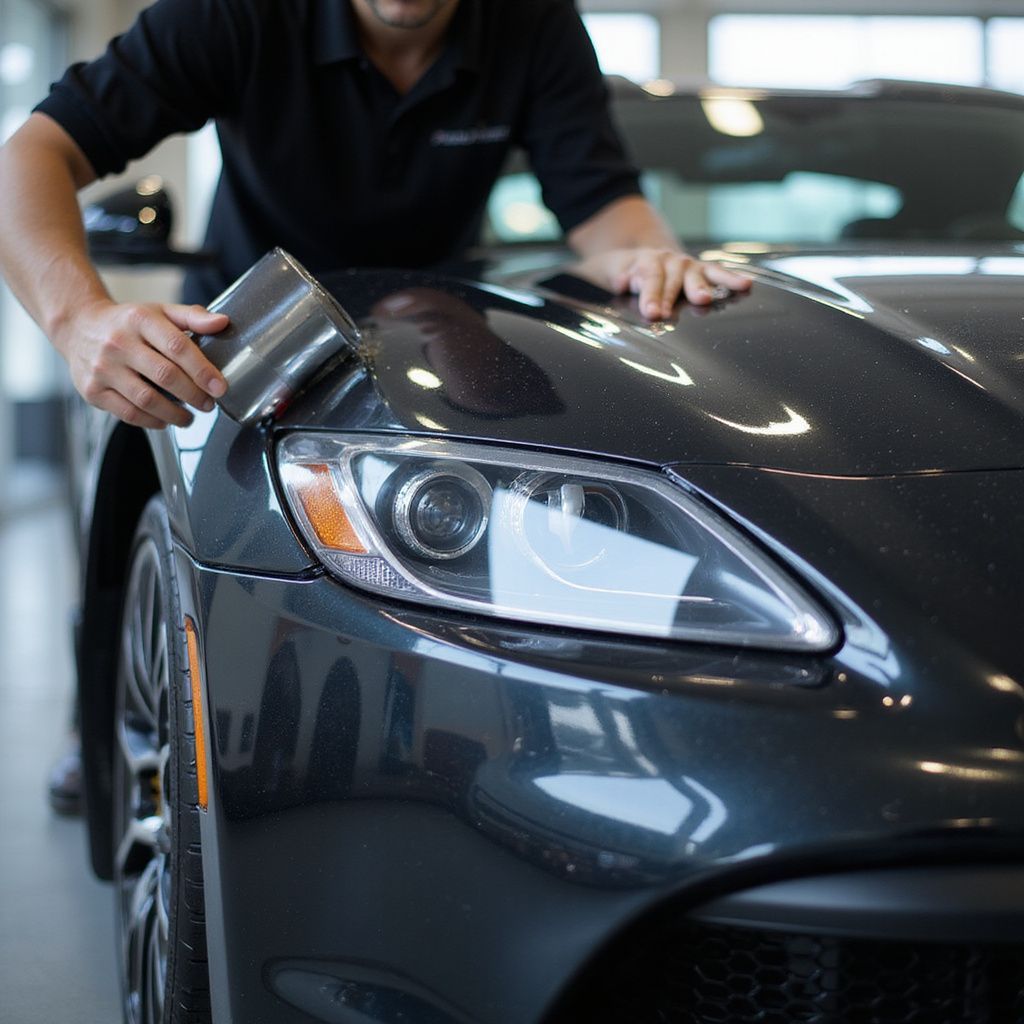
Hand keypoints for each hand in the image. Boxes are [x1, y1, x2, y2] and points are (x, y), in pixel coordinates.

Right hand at [54, 300, 228, 428]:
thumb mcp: (159, 312)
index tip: (219, 387)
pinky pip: (128, 413)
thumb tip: (223, 323)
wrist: (78, 327)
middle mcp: (118, 343)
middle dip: (194, 395)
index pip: (178, 347)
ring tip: (190, 418)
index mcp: (139, 320)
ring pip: (147, 400)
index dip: (202, 370)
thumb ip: (192, 318)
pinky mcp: (92, 391)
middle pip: (165, 376)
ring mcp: (103, 368)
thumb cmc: (128, 323)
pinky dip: (152, 421)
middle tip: (208, 404)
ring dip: (175, 414)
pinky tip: (165, 420)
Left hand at [602, 248, 751, 319]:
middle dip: (669, 296)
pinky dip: (731, 279)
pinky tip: (746, 284)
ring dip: (700, 287)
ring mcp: (686, 265)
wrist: (642, 257)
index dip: (650, 295)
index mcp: (643, 262)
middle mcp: (667, 261)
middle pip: (670, 280)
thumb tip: (620, 281)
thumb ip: (613, 277)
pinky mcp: (701, 270)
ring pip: (694, 276)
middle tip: (669, 312)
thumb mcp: (607, 273)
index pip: (648, 278)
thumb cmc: (622, 272)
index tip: (652, 312)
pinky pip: (717, 273)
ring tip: (704, 299)